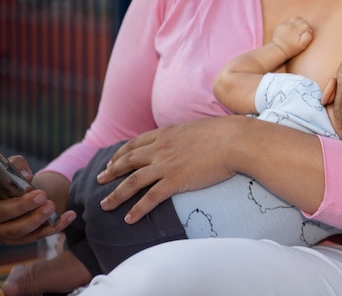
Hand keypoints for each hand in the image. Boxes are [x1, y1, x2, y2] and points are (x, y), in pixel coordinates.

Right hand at [0, 156, 75, 245]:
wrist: (23, 192)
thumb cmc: (14, 178)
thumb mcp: (13, 168)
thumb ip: (16, 166)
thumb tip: (26, 176)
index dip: (11, 202)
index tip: (27, 190)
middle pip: (3, 217)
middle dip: (23, 207)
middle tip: (42, 196)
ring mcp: (6, 232)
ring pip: (19, 231)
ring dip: (37, 219)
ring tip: (51, 205)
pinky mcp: (23, 238)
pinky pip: (38, 235)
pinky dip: (56, 227)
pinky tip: (70, 215)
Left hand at [96, 117, 240, 223]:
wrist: (235, 140)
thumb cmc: (225, 134)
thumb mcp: (198, 129)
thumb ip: (186, 136)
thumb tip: (188, 141)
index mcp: (166, 134)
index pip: (135, 143)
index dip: (120, 153)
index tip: (112, 161)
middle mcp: (160, 148)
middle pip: (127, 161)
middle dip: (111, 172)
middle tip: (99, 180)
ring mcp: (166, 165)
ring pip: (132, 182)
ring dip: (116, 194)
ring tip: (105, 205)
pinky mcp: (175, 180)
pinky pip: (150, 198)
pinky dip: (137, 209)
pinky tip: (129, 219)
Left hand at [271, 16, 312, 57]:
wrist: (278, 49)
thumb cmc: (291, 49)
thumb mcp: (302, 46)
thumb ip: (308, 37)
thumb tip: (309, 30)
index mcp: (296, 30)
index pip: (305, 23)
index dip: (307, 27)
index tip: (305, 32)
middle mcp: (290, 25)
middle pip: (300, 19)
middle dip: (303, 24)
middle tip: (301, 31)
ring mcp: (284, 24)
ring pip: (294, 19)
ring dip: (297, 22)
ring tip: (296, 30)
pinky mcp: (279, 26)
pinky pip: (287, 21)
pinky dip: (290, 24)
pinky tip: (289, 31)